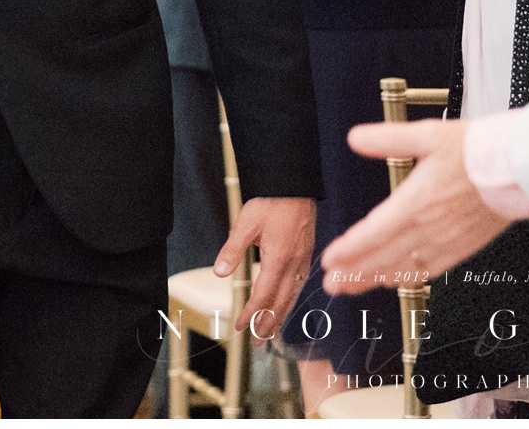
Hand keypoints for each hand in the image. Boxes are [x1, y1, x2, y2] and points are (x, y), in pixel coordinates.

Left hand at [214, 196, 314, 339]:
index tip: (241, 327)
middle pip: (281, 302)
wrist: (295, 185)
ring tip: (271, 332)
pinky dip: (290, 300)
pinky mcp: (307, 254)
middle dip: (268, 324)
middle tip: (257, 343)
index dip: (252, 314)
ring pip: (292, 296)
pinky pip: (299, 285)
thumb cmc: (271, 202)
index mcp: (279, 259)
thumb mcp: (245, 224)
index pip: (264, 295)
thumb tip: (221, 273)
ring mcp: (303, 260)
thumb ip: (233, 250)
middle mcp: (294, 264)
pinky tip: (285, 304)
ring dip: (280, 316)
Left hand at [321, 121, 516, 295]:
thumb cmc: (479, 151)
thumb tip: (355, 138)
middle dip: (355, 273)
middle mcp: (431, 227)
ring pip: (406, 268)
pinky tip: (395, 281)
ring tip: (352, 287)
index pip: (376, 232)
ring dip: (376, 279)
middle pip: (385, 257)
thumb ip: (388, 138)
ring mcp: (448, 241)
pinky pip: (431, 270)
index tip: (330, 261)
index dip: (350, 250)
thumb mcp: (428, 134)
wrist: (522, 169)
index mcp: (418, 201)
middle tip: (331, 284)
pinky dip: (408, 278)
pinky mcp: (463, 246)